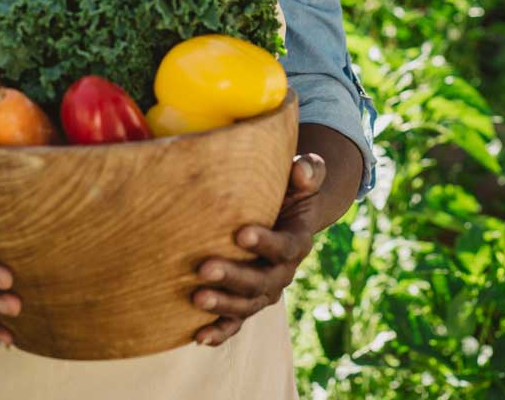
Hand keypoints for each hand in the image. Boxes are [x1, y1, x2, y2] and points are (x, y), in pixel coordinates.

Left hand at [191, 152, 325, 346]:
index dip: (266, 243)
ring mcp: (264, 291)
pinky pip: (235, 322)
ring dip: (222, 305)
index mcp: (298, 242)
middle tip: (204, 268)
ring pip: (246, 305)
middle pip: (261, 281)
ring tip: (196, 298)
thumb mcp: (304, 179)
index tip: (241, 233)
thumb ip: (308, 170)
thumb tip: (300, 168)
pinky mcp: (246, 302)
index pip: (285, 247)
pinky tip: (198, 337)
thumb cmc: (289, 191)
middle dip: (233, 277)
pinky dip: (219, 332)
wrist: (283, 218)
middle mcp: (283, 273)